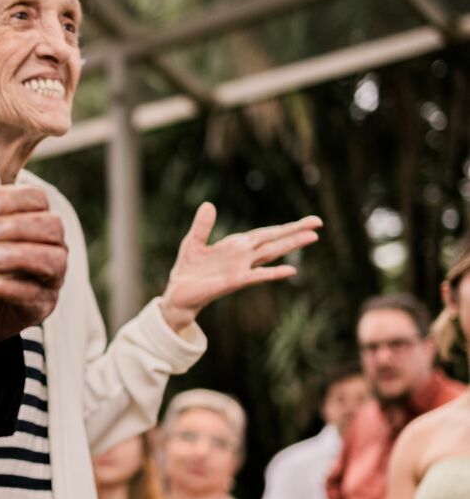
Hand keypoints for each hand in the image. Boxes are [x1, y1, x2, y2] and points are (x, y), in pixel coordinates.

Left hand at [0, 185, 66, 353]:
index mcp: (32, 219)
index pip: (36, 198)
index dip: (13, 199)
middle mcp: (50, 245)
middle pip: (51, 226)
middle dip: (18, 226)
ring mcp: (50, 276)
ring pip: (53, 260)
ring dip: (20, 255)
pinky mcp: (41, 305)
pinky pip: (33, 294)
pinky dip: (6, 287)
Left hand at [158, 203, 321, 333]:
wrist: (178, 294)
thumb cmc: (188, 271)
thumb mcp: (193, 242)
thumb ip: (203, 225)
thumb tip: (209, 204)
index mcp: (237, 246)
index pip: (265, 233)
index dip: (284, 227)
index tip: (306, 220)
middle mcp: (243, 256)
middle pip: (274, 241)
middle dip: (295, 231)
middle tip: (319, 223)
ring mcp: (241, 269)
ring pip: (270, 254)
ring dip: (290, 245)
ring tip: (313, 237)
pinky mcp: (233, 281)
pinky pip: (256, 276)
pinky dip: (273, 273)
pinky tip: (291, 271)